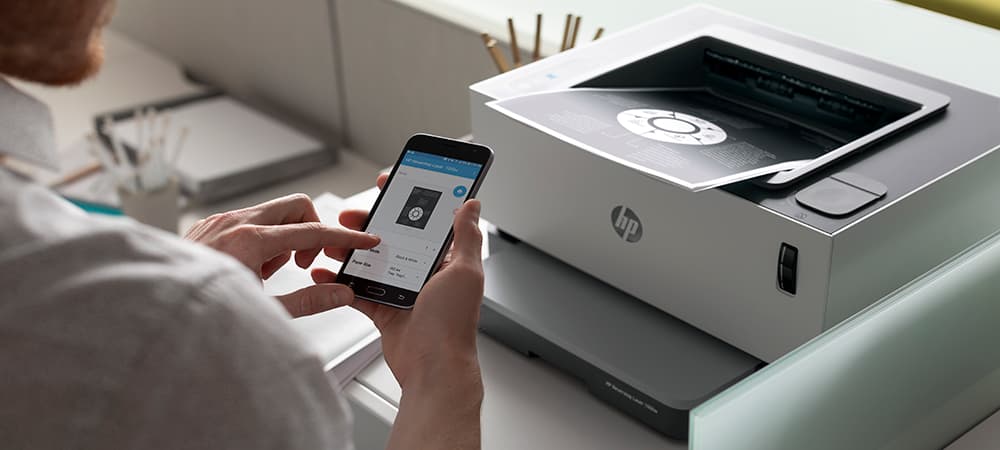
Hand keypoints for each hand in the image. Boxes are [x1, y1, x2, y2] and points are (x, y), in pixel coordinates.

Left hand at [185, 193, 380, 316]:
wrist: (156, 312)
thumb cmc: (202, 313)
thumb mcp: (264, 311)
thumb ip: (309, 300)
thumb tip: (340, 293)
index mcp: (251, 240)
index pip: (313, 231)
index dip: (344, 237)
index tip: (364, 240)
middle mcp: (234, 222)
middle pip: (296, 207)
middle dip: (311, 230)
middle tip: (306, 261)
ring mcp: (218, 221)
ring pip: (270, 214)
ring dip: (283, 238)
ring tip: (269, 273)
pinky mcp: (207, 226)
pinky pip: (247, 221)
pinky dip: (260, 239)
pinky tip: (249, 269)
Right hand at [312, 174, 484, 393]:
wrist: (433, 369)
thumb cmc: (453, 325)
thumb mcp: (465, 271)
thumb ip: (466, 236)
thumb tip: (472, 204)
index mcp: (445, 260)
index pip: (426, 220)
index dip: (409, 199)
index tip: (390, 182)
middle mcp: (423, 273)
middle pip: (392, 238)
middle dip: (369, 223)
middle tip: (351, 215)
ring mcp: (402, 291)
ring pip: (371, 261)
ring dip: (350, 249)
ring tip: (333, 240)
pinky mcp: (384, 310)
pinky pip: (357, 290)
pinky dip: (339, 281)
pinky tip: (324, 271)